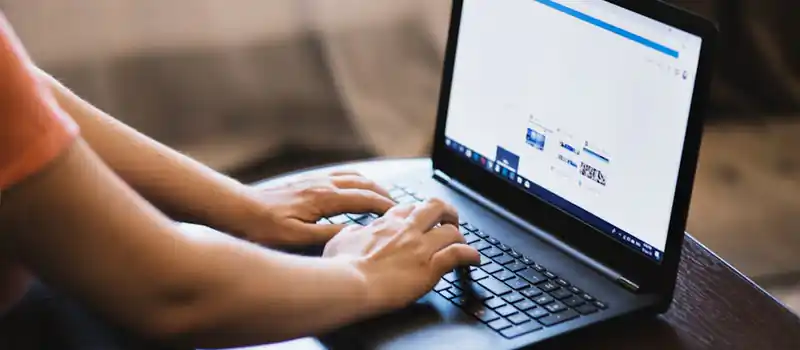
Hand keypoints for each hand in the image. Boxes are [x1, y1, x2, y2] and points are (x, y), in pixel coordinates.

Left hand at [243, 171, 395, 246]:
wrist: (238, 210)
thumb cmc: (264, 227)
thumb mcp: (299, 238)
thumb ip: (330, 235)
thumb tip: (357, 233)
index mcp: (325, 198)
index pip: (366, 198)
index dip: (386, 206)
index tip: (401, 215)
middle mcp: (323, 184)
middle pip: (364, 183)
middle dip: (384, 193)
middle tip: (399, 207)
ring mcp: (314, 180)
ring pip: (353, 176)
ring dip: (371, 185)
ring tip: (382, 196)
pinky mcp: (306, 182)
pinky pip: (340, 175)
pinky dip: (355, 180)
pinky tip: (354, 188)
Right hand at [323, 198, 480, 312]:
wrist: (348, 284)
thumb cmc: (340, 267)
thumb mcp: (339, 241)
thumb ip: (352, 233)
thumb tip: (354, 231)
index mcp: (385, 223)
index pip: (409, 208)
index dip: (418, 212)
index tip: (421, 220)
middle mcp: (406, 230)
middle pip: (435, 207)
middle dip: (447, 212)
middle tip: (450, 221)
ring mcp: (420, 247)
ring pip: (451, 231)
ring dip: (459, 237)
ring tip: (462, 243)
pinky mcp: (430, 267)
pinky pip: (459, 254)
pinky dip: (470, 255)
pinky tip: (474, 260)